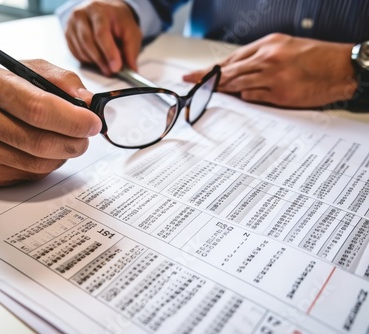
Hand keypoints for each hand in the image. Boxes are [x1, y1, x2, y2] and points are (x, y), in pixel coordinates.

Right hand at [0, 59, 101, 185]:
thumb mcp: (27, 70)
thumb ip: (61, 80)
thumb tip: (88, 102)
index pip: (37, 107)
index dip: (72, 119)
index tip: (93, 123)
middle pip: (40, 141)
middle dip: (74, 141)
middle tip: (86, 136)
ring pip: (39, 164)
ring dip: (62, 154)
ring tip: (63, 140)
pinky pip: (30, 176)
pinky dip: (46, 166)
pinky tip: (41, 152)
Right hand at [63, 0, 141, 75]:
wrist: (105, 12)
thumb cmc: (117, 20)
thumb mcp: (130, 31)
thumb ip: (131, 50)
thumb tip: (131, 68)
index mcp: (99, 10)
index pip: (101, 33)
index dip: (109, 52)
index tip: (116, 67)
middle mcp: (82, 15)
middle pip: (88, 42)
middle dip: (101, 60)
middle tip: (111, 71)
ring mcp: (72, 25)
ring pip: (81, 50)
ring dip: (94, 62)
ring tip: (106, 65)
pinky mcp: (68, 34)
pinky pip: (76, 53)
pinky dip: (87, 60)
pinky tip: (96, 59)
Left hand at [183, 33, 357, 107]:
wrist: (342, 68)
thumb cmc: (316, 58)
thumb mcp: (286, 47)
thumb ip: (260, 58)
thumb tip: (237, 72)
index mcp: (268, 45)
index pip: (231, 59)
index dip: (210, 69)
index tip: (194, 74)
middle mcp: (268, 59)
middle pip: (229, 72)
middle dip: (207, 80)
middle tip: (190, 84)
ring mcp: (273, 77)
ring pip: (237, 85)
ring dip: (222, 91)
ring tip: (207, 94)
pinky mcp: (280, 94)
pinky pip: (253, 97)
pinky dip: (244, 97)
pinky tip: (238, 98)